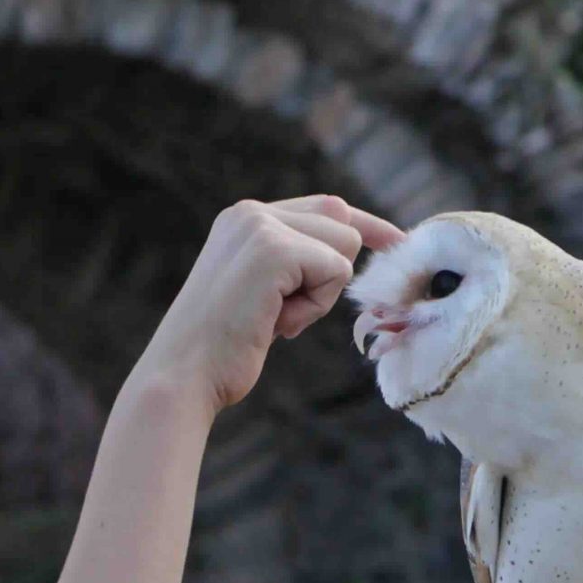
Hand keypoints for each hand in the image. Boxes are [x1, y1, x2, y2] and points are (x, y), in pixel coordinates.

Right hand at [138, 195, 405, 415]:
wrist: (184, 375)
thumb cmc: (222, 348)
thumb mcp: (260, 293)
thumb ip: (292, 265)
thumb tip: (343, 258)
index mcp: (243, 218)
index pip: (324, 207)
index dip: (365, 226)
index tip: (398, 240)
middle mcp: (250, 212)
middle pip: (341, 222)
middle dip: (330, 275)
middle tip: (281, 314)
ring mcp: (260, 226)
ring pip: (343, 247)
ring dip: (320, 296)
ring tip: (272, 319)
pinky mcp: (273, 249)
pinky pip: (335, 272)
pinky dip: (314, 308)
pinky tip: (274, 323)